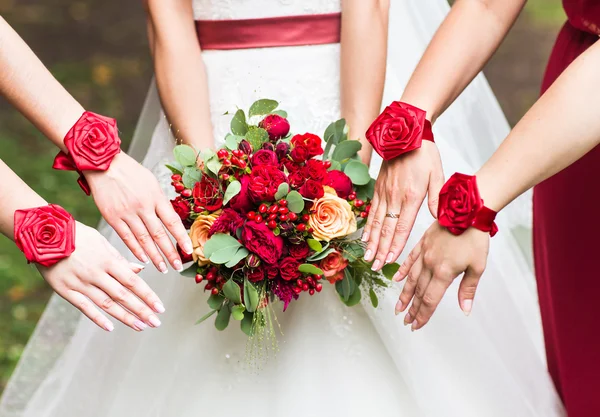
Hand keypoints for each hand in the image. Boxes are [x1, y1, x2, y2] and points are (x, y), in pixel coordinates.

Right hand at [38, 222, 165, 331]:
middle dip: (142, 310)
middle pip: (123, 296)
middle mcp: (96, 273)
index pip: (133, 282)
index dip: (148, 296)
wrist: (43, 233)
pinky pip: (84, 307)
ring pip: (107, 304)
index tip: (161, 307)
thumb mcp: (101, 241)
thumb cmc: (76, 235)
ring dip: (125, 317)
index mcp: (108, 260)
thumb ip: (120, 258)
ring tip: (141, 326)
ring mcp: (80, 283)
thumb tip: (140, 270)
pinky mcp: (65, 290)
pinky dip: (98, 318)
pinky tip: (111, 328)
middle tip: (156, 322)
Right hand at [84, 153, 192, 272]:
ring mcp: (127, 213)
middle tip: (178, 267)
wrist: (103, 164)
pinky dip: (136, 250)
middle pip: (159, 234)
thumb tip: (171, 220)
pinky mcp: (112, 217)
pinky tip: (144, 259)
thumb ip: (160, 201)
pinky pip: (126, 237)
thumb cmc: (130, 172)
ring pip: (144, 239)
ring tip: (163, 268)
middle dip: (170, 253)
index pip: (173, 222)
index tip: (190, 251)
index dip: (181, 238)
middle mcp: (143, 206)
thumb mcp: (152, 182)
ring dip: (154, 256)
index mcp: (156, 196)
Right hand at [362, 141, 443, 270]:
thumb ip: (437, 198)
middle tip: (375, 266)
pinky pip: (372, 211)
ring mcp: (384, 192)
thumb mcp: (438, 175)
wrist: (406, 132)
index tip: (390, 260)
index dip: (395, 245)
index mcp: (411, 195)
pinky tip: (364, 237)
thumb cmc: (425, 153)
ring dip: (371, 242)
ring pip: (376, 222)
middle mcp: (395, 197)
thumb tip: (437, 218)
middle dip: (380, 250)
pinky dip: (367, 226)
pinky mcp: (379, 187)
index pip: (402, 227)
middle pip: (386, 229)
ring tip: (367, 257)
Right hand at [393, 222, 488, 330]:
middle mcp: (430, 264)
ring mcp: (424, 253)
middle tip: (406, 321)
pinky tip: (396, 279)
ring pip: (410, 278)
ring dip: (404, 294)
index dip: (423, 314)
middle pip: (418, 292)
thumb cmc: (475, 238)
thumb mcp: (478, 266)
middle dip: (412, 308)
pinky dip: (402, 270)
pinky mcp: (422, 243)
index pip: (430, 299)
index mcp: (444, 272)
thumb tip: (464, 309)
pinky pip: (409, 260)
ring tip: (399, 307)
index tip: (417, 325)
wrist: (467, 211)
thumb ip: (468, 289)